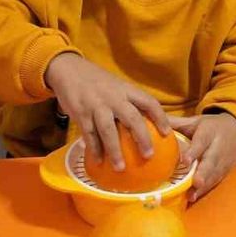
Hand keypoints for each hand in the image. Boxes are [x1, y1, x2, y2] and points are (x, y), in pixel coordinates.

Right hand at [45, 53, 169, 169]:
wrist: (68, 69)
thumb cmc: (97, 81)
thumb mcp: (116, 86)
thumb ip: (129, 101)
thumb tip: (149, 121)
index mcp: (125, 89)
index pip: (148, 102)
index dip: (160, 117)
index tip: (167, 133)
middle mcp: (113, 97)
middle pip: (132, 118)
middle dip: (141, 138)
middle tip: (148, 155)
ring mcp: (96, 105)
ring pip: (108, 130)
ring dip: (115, 150)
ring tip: (121, 168)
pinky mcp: (80, 113)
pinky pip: (89, 134)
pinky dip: (94, 149)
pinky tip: (98, 161)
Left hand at [169, 113, 235, 201]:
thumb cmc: (210, 126)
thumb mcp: (195, 121)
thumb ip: (176, 123)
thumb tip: (151, 119)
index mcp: (209, 132)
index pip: (201, 142)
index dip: (194, 152)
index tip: (185, 161)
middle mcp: (218, 148)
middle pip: (211, 161)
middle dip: (203, 172)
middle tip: (195, 182)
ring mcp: (223, 161)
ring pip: (214, 174)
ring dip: (203, 186)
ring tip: (192, 195)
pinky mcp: (225, 171)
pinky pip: (215, 181)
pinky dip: (205, 190)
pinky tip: (193, 197)